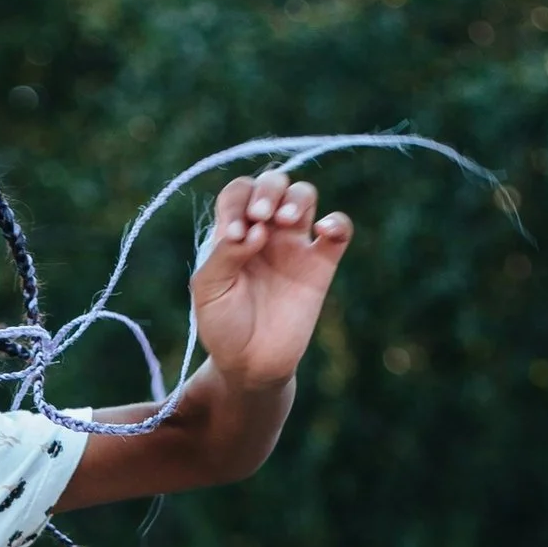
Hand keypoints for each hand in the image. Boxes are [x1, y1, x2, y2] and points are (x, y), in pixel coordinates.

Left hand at [190, 169, 351, 392]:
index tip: (235, 233)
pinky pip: (339, 230)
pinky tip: (323, 230)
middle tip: (261, 218)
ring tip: (284, 222)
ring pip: (304, 195)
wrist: (250, 364)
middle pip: (273, 183)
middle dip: (268, 189)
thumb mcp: (208, 290)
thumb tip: (252, 229)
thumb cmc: (222, 326)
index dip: (238, 202)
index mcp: (234, 231)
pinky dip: (337, 221)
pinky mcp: (321, 264)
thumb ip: (223, 255)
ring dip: (296, 198)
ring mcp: (294, 245)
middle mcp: (265, 231)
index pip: (238, 193)